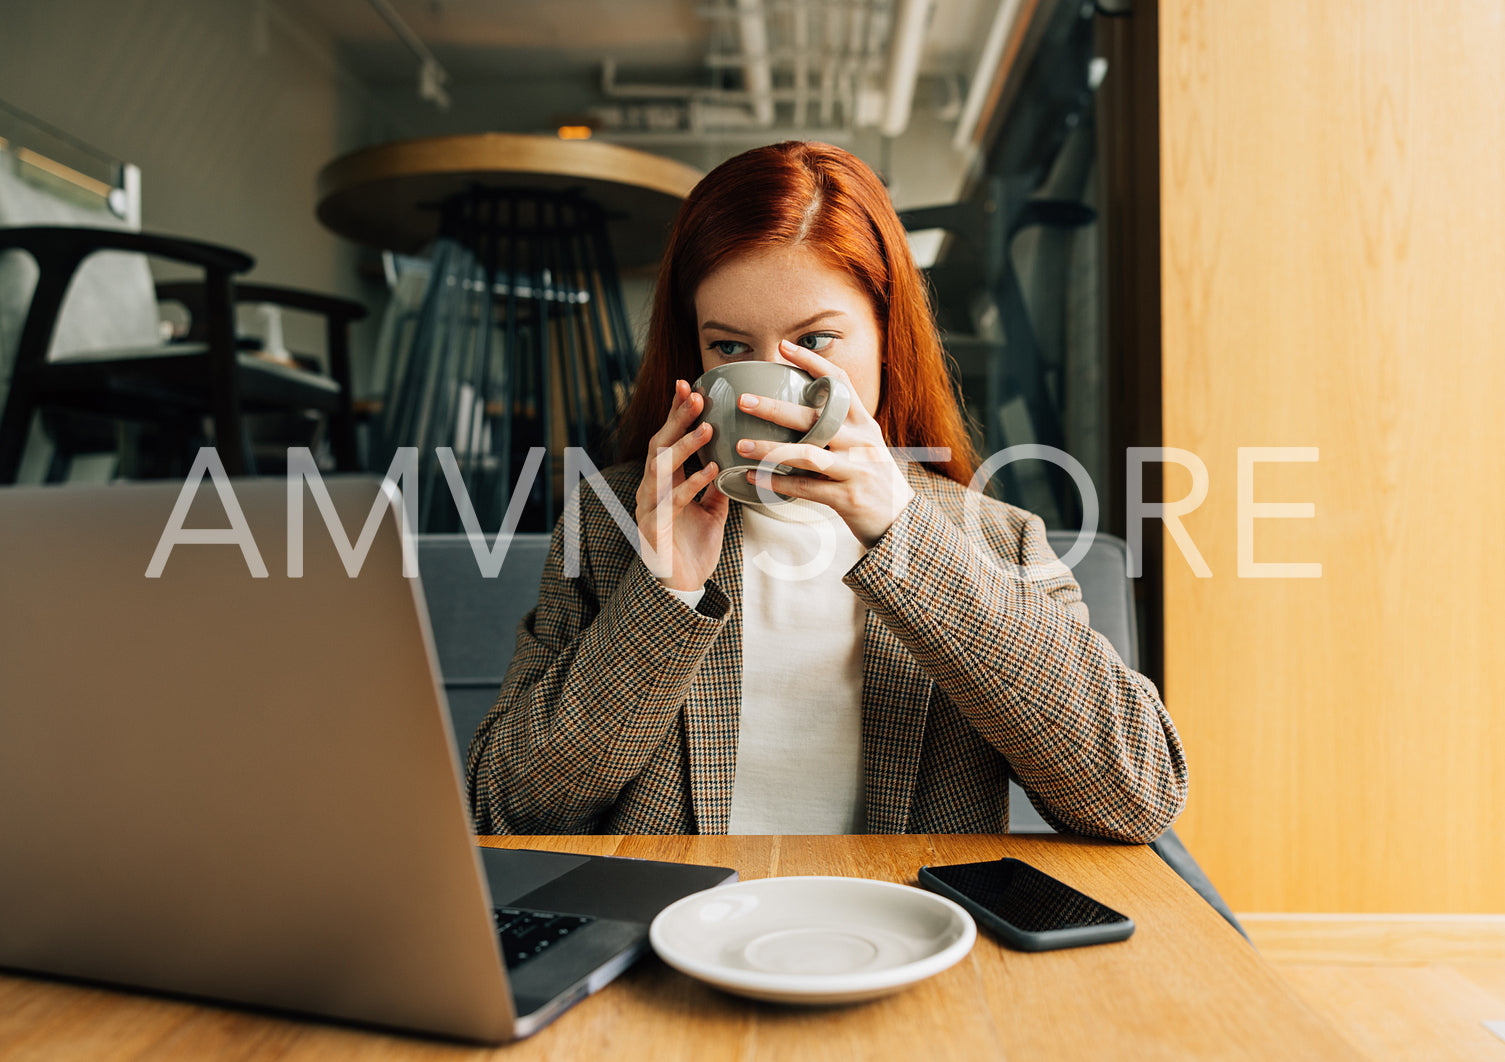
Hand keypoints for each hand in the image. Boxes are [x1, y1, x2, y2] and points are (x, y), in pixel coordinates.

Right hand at [635, 379, 730, 590]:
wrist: (683, 588)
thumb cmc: (693, 548)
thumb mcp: (712, 511)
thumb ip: (716, 485)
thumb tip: (732, 459)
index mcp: (665, 482)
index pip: (668, 438)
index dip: (676, 412)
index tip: (688, 385)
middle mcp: (652, 489)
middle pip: (660, 444)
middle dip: (676, 419)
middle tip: (695, 395)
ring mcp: (649, 507)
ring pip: (661, 467)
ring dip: (684, 446)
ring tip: (707, 427)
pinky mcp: (653, 527)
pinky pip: (673, 500)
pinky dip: (693, 484)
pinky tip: (712, 471)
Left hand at [734, 340, 914, 546]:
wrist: (900, 520)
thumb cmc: (872, 477)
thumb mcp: (865, 443)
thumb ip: (840, 424)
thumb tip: (801, 404)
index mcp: (864, 422)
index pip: (839, 382)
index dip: (811, 362)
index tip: (784, 348)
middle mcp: (861, 441)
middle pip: (815, 417)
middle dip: (776, 408)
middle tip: (744, 401)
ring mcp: (855, 469)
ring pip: (806, 454)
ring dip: (770, 449)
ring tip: (742, 444)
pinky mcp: (846, 497)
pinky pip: (805, 487)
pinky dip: (777, 482)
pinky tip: (754, 477)